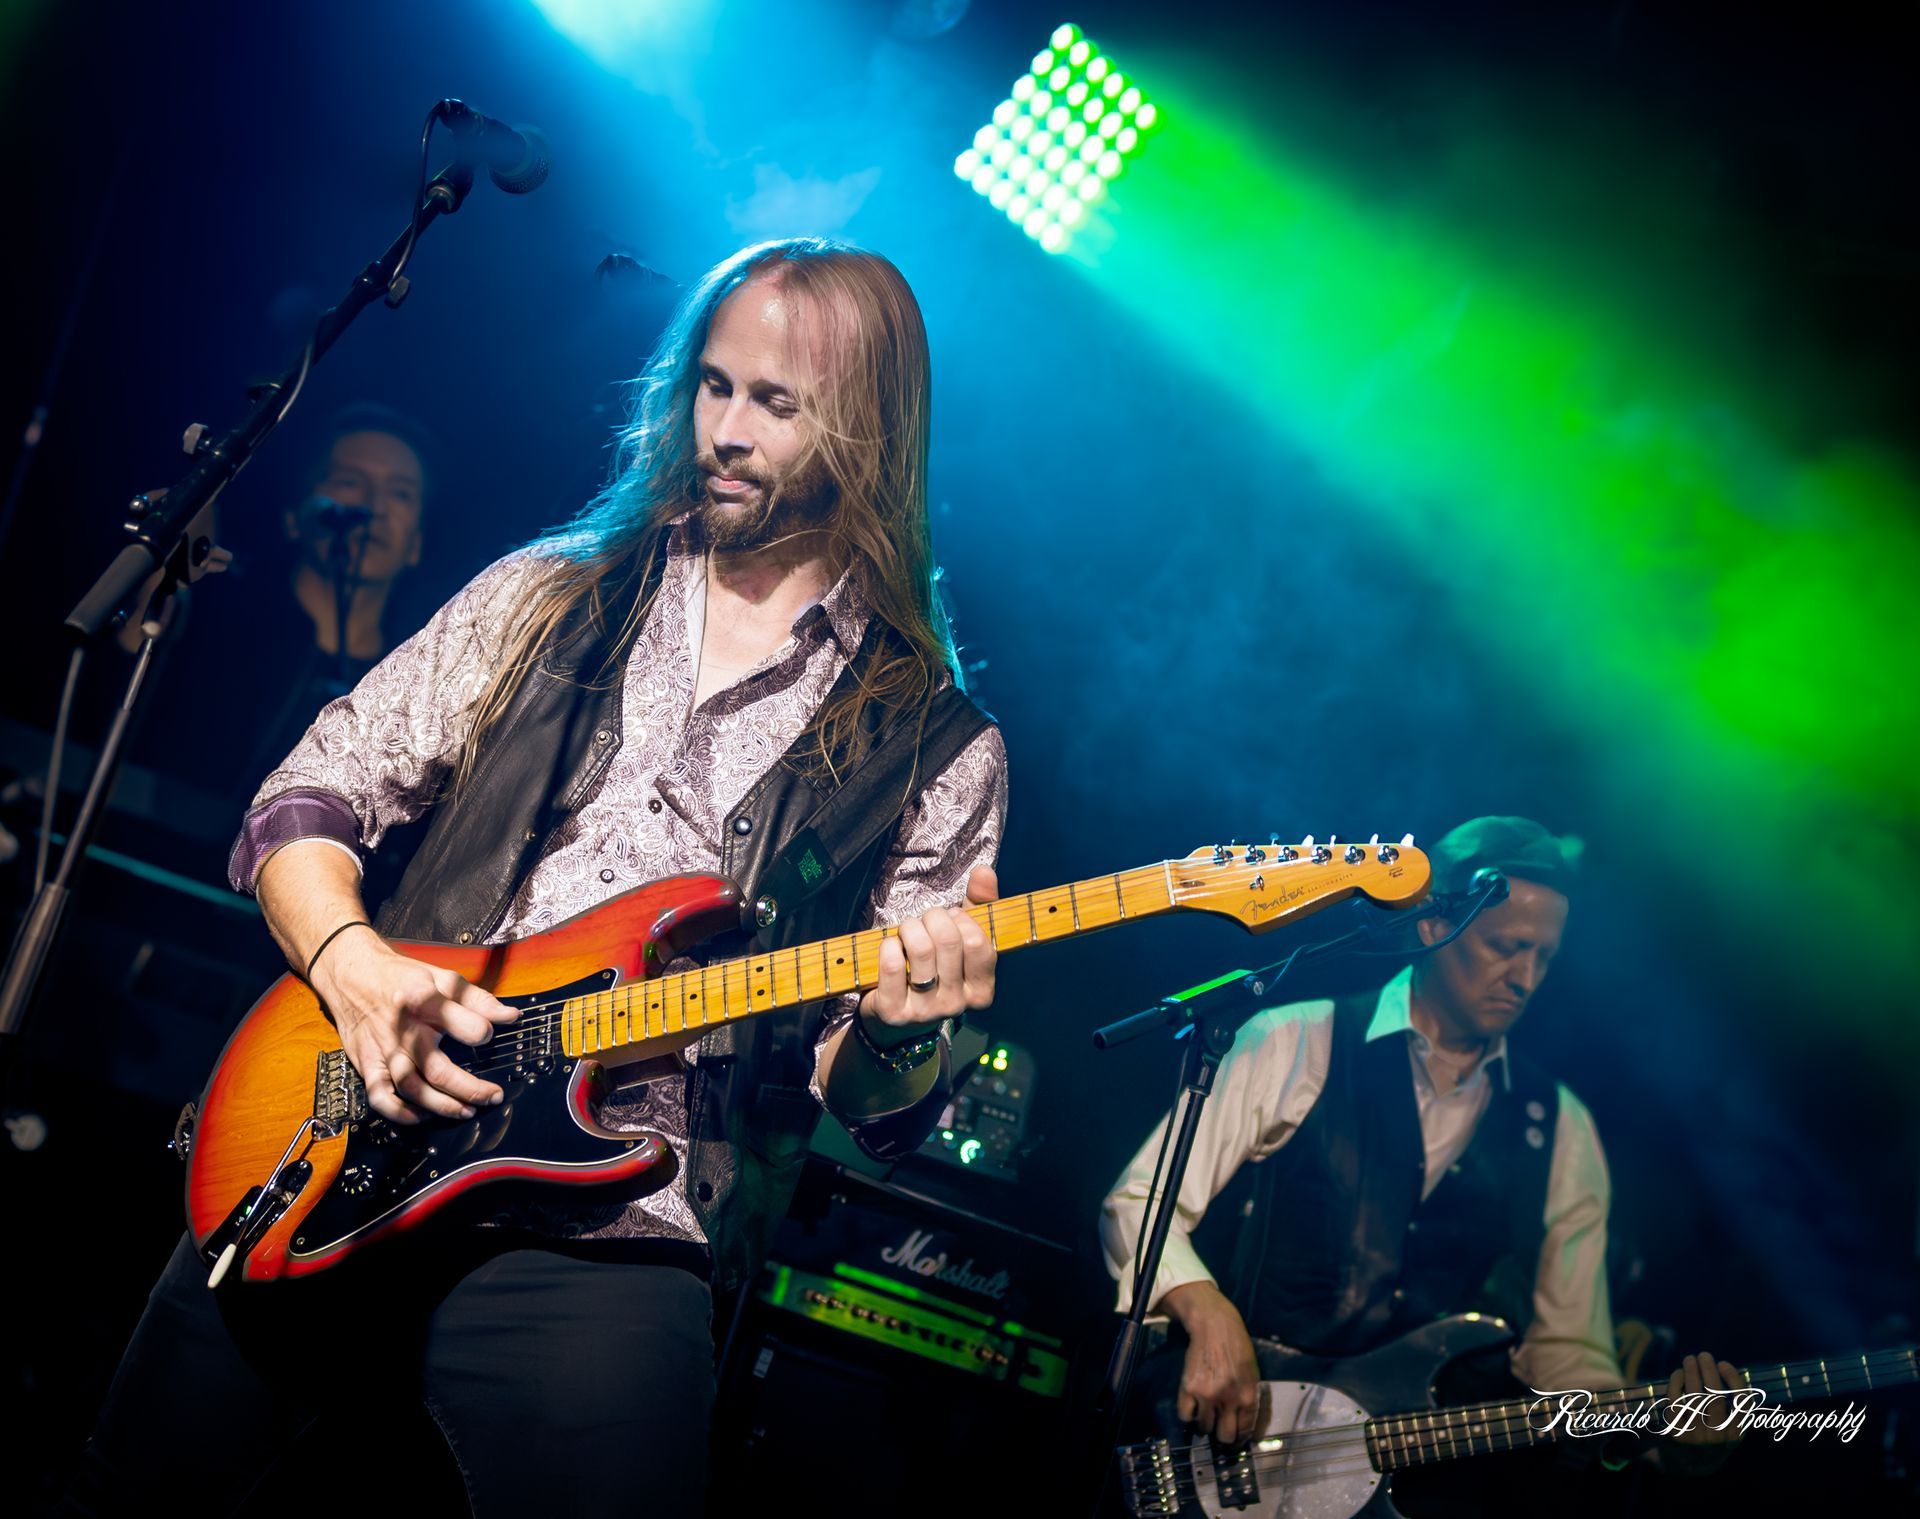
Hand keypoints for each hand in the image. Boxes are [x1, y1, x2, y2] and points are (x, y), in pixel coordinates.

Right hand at [311, 930, 519, 1123]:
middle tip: (493, 1096)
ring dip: (441, 1106)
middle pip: (437, 1069)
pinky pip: (380, 1097)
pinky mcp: (367, 1064)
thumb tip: (511, 1016)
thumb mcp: (442, 977)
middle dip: (469, 1088)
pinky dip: (400, 1113)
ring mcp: (384, 1051)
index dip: (479, 1031)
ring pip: (412, 1088)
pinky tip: (422, 1117)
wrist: (351, 975)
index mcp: (423, 1002)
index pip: (456, 1021)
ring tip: (467, 1111)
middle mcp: (403, 1030)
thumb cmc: (402, 978)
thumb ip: (478, 999)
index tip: (489, 1036)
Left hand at [857, 865, 998, 1046]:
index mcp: (981, 990)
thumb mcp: (961, 941)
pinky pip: (892, 963)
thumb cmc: (934, 969)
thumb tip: (984, 872)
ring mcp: (926, 1011)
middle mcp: (957, 1004)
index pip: (978, 943)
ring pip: (921, 949)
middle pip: (949, 941)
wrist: (897, 1017)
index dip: (962, 920)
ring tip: (907, 931)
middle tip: (925, 920)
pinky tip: (890, 947)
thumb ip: (978, 906)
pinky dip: (888, 945)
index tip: (952, 918)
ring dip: (909, 928)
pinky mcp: (895, 1011)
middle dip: (933, 918)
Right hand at [1165, 1281, 1262, 1444]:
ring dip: (1204, 1424)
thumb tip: (1244, 1425)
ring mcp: (1207, 1395)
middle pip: (1224, 1436)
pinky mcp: (1188, 1388)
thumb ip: (1249, 1400)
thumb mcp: (1252, 1375)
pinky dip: (1188, 1414)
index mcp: (1248, 1396)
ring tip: (1205, 1413)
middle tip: (1219, 1428)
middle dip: (1223, 1436)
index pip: (1245, 1431)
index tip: (1235, 1437)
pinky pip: (1185, 1415)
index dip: (1240, 1437)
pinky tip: (1192, 1406)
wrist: (1215, 1326)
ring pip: (1204, 1428)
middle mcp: (1228, 1399)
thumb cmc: (1238, 1348)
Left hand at [1657, 1350, 1746, 1474]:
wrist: (1689, 1463)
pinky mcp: (1677, 1434)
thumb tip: (1726, 1368)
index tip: (1724, 1363)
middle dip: (1708, 1372)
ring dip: (1691, 1373)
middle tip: (1704, 1355)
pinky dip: (1676, 1384)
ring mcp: (1697, 1437)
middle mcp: (1719, 1438)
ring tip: (1689, 1359)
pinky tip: (1678, 1373)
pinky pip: (1675, 1402)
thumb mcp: (1729, 1427)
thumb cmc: (1712, 1434)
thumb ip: (1732, 1404)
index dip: (1733, 1380)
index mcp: (1737, 1434)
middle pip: (1714, 1398)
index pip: (1742, 1404)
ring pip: (1693, 1398)